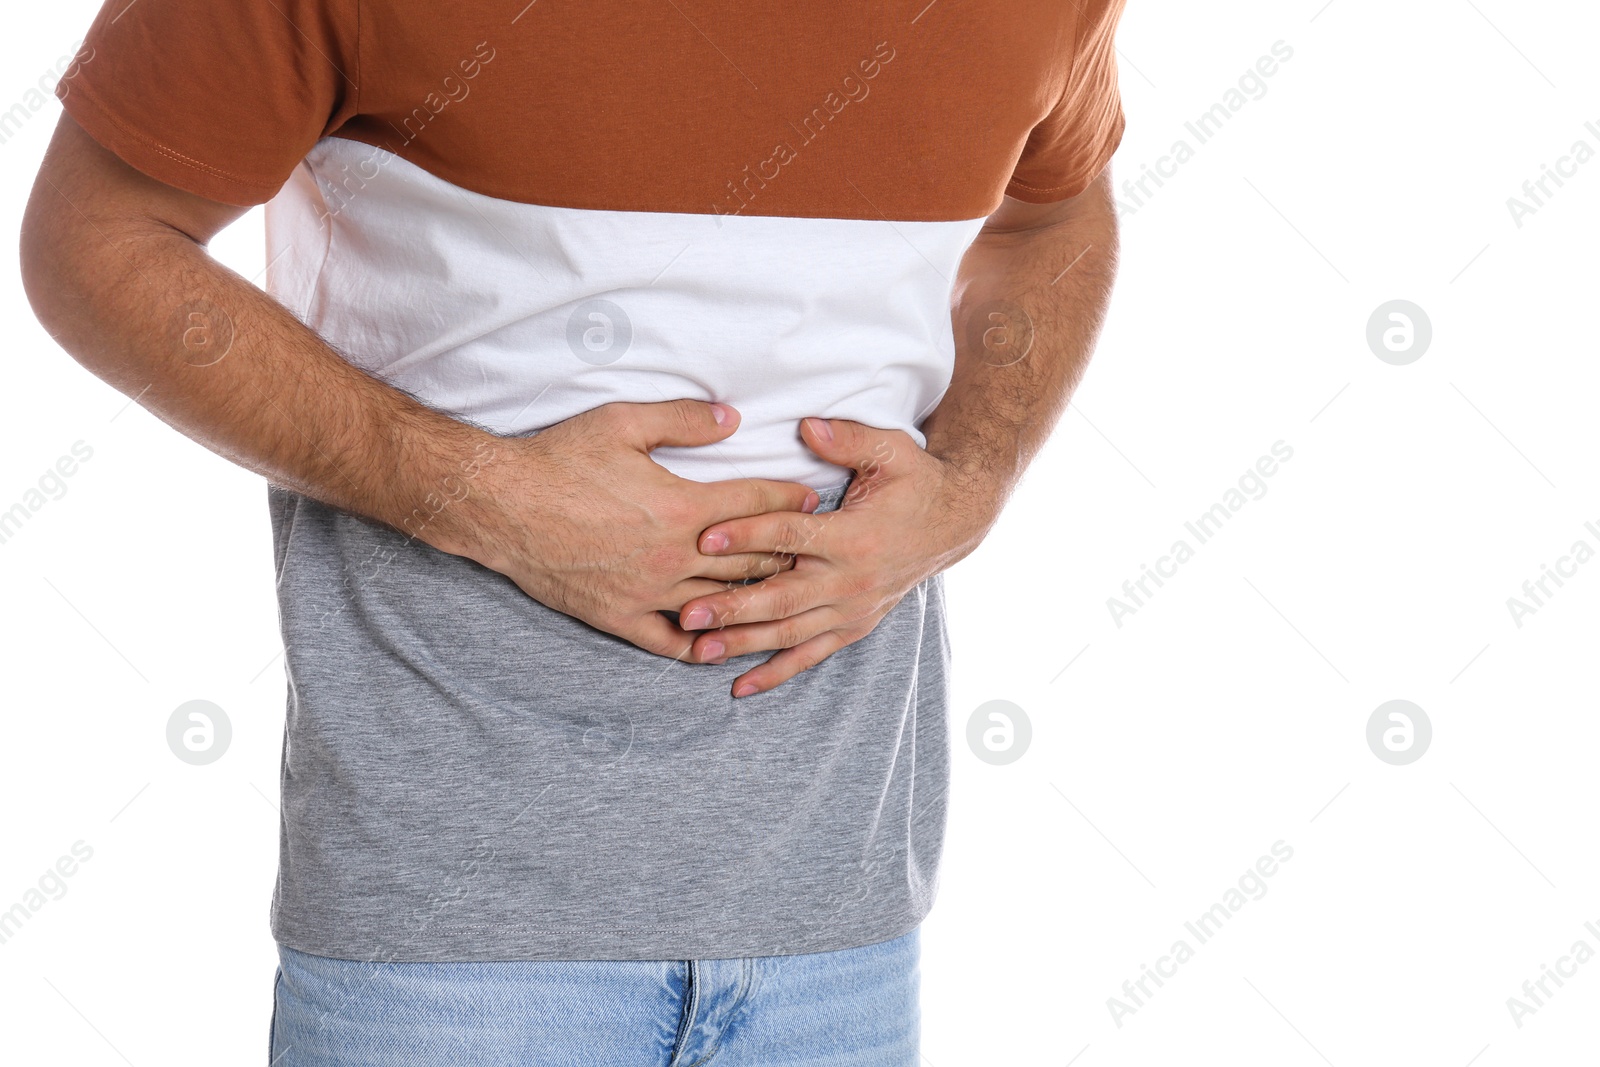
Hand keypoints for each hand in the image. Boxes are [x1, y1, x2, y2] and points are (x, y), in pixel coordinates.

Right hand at [455, 399, 818, 659]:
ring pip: (722, 601)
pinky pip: (673, 641)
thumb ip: (684, 420)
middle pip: (751, 559)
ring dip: (756, 596)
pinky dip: (703, 642)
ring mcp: (650, 592)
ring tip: (784, 591)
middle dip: (786, 551)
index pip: (756, 504)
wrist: (502, 506)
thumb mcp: (623, 424)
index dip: (790, 499)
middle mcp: (674, 556)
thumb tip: (734, 419)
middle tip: (813, 548)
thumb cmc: (560, 459)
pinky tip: (723, 639)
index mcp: (682, 506)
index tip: (813, 499)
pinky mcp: (621, 617)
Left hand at [678, 416, 996, 697]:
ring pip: (790, 633)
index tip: (705, 537)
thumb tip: (806, 426)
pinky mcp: (853, 626)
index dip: (748, 535)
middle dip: (732, 607)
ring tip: (697, 651)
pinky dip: (776, 673)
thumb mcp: (891, 450)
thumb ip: (846, 439)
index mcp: (854, 536)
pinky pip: (811, 655)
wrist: (953, 524)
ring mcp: (852, 609)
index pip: (792, 536)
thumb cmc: (914, 482)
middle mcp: (851, 580)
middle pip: (783, 597)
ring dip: (743, 644)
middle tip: (687, 614)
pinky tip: (740, 687)